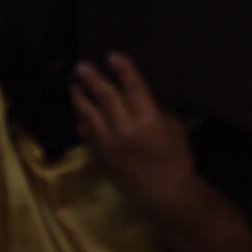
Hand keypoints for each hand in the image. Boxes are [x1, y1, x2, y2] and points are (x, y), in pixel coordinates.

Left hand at [72, 53, 198, 219]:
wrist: (166, 195)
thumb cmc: (177, 159)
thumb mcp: (174, 128)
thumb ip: (156, 111)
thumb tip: (141, 100)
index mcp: (148, 119)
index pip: (132, 87)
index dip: (123, 69)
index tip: (113, 56)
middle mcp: (126, 129)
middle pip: (106, 97)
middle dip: (93, 79)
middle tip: (82, 66)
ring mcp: (110, 145)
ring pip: (90, 115)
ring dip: (81, 98)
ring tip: (74, 87)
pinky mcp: (101, 158)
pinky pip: (87, 136)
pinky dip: (83, 123)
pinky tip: (79, 115)